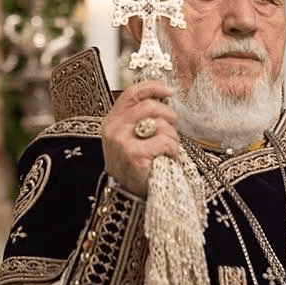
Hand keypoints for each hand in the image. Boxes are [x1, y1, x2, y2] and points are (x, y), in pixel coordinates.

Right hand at [101, 80, 178, 197]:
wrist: (128, 196)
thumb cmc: (135, 165)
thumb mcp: (130, 138)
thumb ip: (139, 119)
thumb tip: (163, 98)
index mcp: (112, 121)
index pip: (132, 94)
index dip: (153, 88)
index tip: (169, 91)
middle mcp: (113, 129)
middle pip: (150, 106)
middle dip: (168, 116)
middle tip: (173, 128)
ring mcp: (122, 142)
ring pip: (160, 125)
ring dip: (172, 137)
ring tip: (167, 150)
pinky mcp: (134, 155)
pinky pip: (165, 142)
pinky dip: (173, 150)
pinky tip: (168, 159)